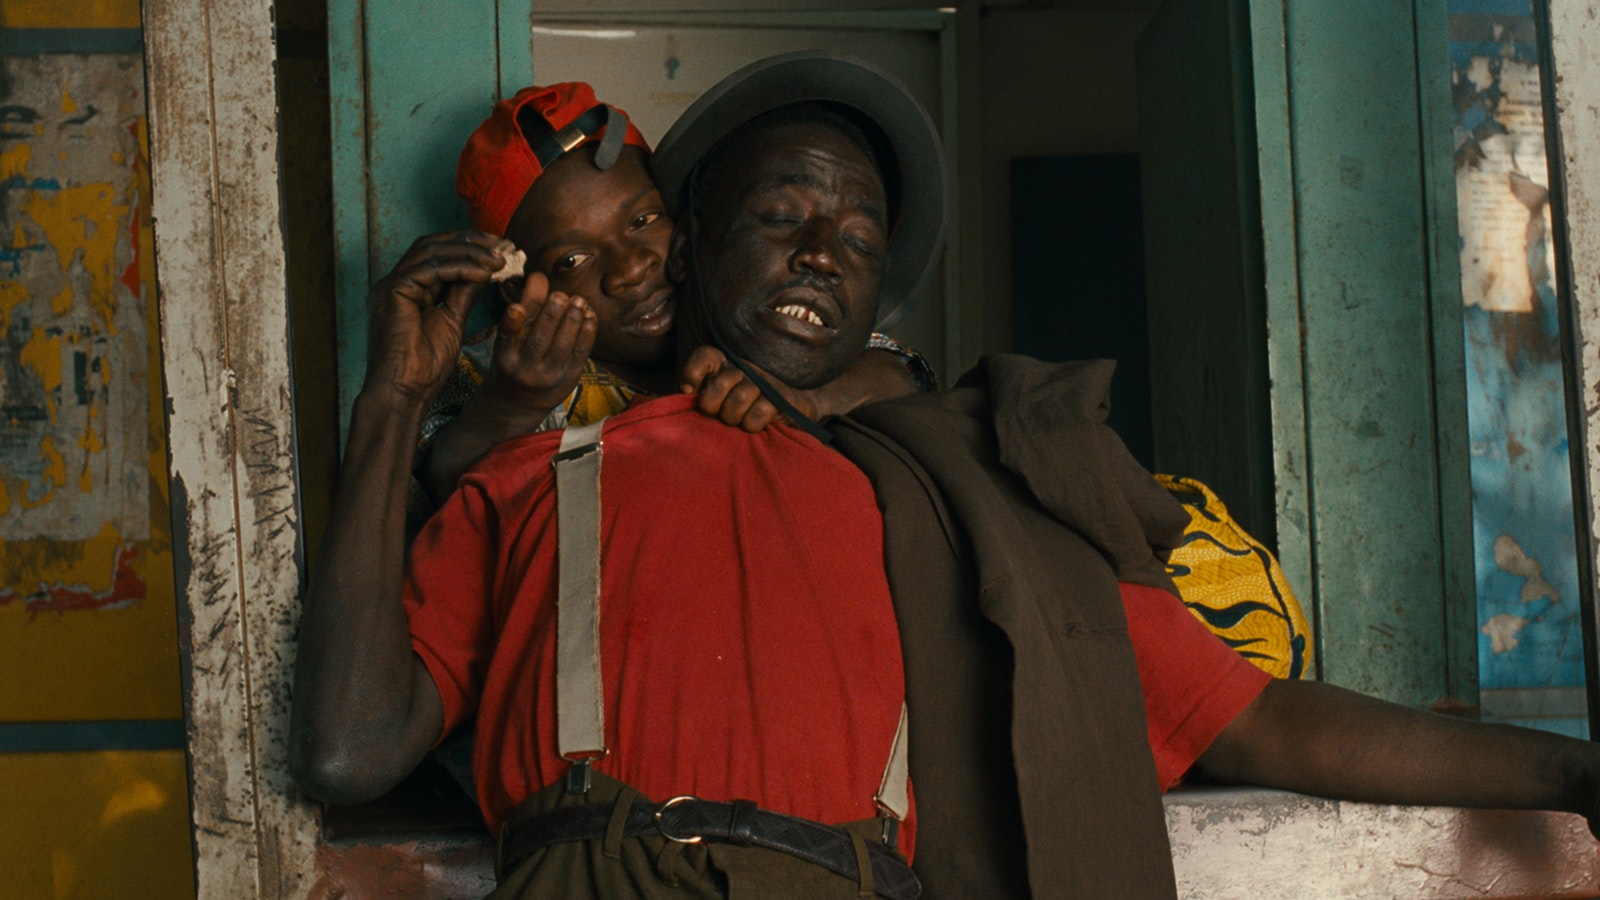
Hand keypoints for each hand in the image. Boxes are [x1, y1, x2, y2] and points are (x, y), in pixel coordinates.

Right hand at [365, 230, 512, 401]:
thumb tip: (483, 271)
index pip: (437, 254)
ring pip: (431, 251)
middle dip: (469, 242)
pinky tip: (483, 273)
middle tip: (502, 246)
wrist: (405, 392)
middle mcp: (395, 283)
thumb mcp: (452, 320)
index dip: (468, 247)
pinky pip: (429, 268)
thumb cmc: (425, 367)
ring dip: (468, 252)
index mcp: (407, 289)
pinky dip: (458, 267)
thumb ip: (462, 294)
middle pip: (432, 245)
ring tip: (498, 260)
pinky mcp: (391, 292)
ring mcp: (390, 285)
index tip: (499, 250)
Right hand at [478, 273, 596, 414]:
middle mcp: (525, 369)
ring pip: (562, 347)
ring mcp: (548, 377)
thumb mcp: (513, 335)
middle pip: (539, 340)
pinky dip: (587, 334)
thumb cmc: (516, 359)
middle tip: (561, 295)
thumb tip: (539, 276)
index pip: (508, 337)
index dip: (512, 322)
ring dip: (573, 321)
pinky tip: (590, 316)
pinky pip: (580, 354)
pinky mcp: (568, 380)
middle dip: (551, 315)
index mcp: (505, 356)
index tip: (515, 308)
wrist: (520, 404)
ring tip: (579, 300)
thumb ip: (527, 305)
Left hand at [679, 346, 820, 431]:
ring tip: (737, 424)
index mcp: (726, 367)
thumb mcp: (722, 402)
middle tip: (718, 417)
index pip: (705, 355)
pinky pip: (757, 413)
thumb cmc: (748, 410)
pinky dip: (751, 425)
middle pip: (720, 383)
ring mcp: (764, 383)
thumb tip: (681, 403)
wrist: (793, 412)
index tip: (688, 389)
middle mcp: (744, 370)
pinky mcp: (780, 398)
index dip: (693, 370)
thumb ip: (703, 400)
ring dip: (733, 418)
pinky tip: (753, 427)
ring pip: (739, 398)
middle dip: (713, 407)